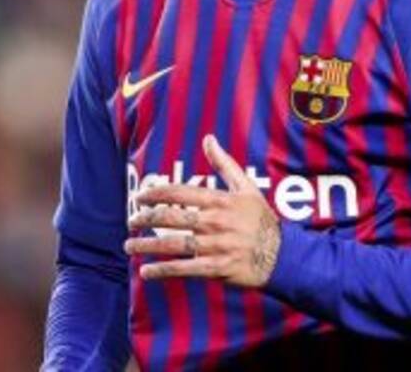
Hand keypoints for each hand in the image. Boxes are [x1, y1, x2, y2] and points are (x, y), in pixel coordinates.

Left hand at [124, 134, 281, 287]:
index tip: (139, 197)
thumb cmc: (261, 219)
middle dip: (145, 219)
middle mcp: (214, 222)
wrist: (282, 255)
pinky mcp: (216, 268)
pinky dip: (162, 270)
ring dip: (147, 245)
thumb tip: (208, 138)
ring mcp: (215, 246)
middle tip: (131, 222)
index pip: (179, 193)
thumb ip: (224, 164)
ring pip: (172, 244)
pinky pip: (184, 269)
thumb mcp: (246, 187)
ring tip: (129, 245)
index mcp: (219, 201)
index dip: (155, 194)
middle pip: (170, 218)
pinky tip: (145, 272)